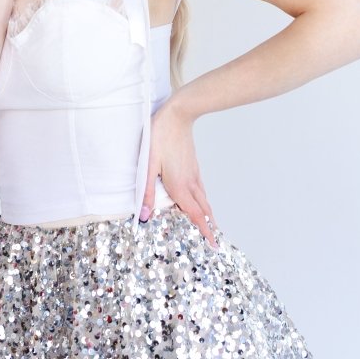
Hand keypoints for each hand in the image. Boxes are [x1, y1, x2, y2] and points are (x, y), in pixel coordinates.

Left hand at [139, 96, 217, 246]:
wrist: (178, 115)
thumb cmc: (160, 136)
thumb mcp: (149, 163)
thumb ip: (147, 190)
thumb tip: (145, 215)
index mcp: (180, 186)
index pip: (195, 214)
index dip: (204, 231)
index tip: (214, 244)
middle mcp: (190, 182)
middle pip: (203, 209)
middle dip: (209, 226)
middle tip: (214, 242)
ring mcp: (194, 173)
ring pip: (204, 199)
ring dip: (207, 214)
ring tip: (210, 225)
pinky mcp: (193, 165)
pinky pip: (201, 188)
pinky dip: (203, 200)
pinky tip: (200, 199)